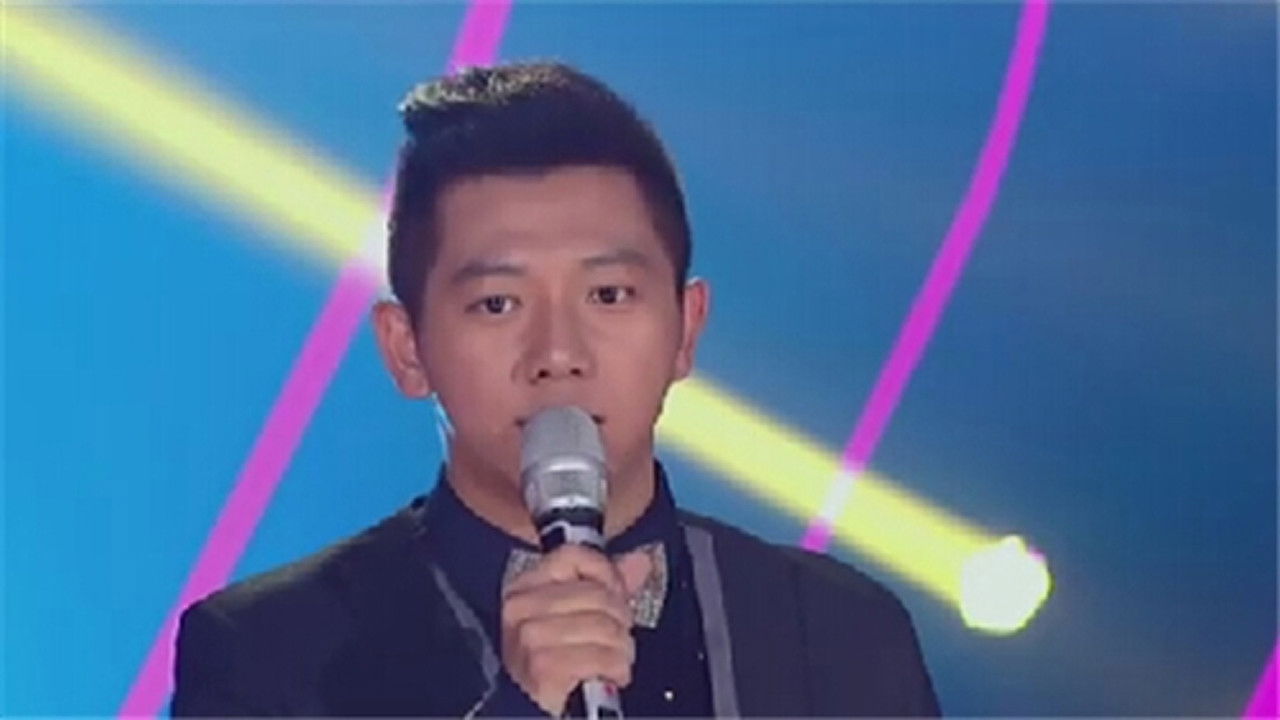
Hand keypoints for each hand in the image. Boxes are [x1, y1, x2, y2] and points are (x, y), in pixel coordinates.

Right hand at [499, 545, 652, 715]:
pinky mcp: (544, 665)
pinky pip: (602, 654)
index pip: (573, 556)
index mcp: (524, 589)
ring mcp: (530, 635)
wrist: (529, 714)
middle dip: (619, 621)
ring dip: (620, 649)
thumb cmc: (553, 669)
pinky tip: (608, 676)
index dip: (606, 573)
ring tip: (612, 661)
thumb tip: (639, 561)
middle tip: (615, 640)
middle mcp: (521, 608)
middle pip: (597, 593)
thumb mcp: (578, 620)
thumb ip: (609, 587)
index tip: (617, 595)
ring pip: (604, 625)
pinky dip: (615, 668)